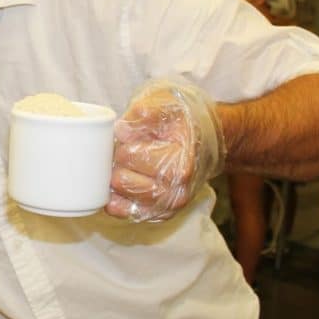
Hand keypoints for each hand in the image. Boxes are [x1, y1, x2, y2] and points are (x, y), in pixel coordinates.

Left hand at [107, 80, 224, 222]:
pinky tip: (117, 184)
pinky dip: (116, 200)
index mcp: (180, 162)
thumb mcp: (168, 104)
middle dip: (116, 163)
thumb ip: (144, 113)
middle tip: (124, 151)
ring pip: (121, 198)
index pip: (131, 156)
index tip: (130, 136)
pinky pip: (125, 212)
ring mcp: (168, 205)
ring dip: (115, 181)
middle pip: (122, 180)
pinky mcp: (159, 214)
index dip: (123, 142)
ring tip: (124, 164)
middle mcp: (177, 190)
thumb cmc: (181, 120)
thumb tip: (122, 130)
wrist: (203, 140)